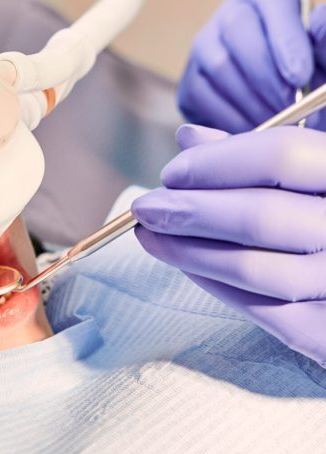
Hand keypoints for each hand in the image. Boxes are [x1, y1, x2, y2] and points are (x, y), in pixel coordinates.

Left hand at [131, 124, 325, 365]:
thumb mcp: (310, 172)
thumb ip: (255, 154)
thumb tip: (189, 139)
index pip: (280, 156)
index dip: (216, 163)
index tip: (171, 173)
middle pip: (260, 216)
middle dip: (189, 211)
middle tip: (145, 208)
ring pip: (256, 269)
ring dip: (190, 253)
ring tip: (151, 237)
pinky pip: (269, 314)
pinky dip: (218, 287)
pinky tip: (188, 267)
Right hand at [177, 0, 325, 131]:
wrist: (279, 104)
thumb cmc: (308, 72)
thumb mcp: (323, 54)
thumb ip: (325, 39)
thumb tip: (320, 26)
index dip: (286, 37)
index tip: (300, 76)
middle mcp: (232, 11)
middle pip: (236, 28)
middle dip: (266, 73)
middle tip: (291, 105)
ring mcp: (204, 44)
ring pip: (219, 66)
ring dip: (253, 100)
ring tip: (280, 121)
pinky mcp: (190, 79)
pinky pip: (204, 96)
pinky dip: (233, 118)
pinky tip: (257, 127)